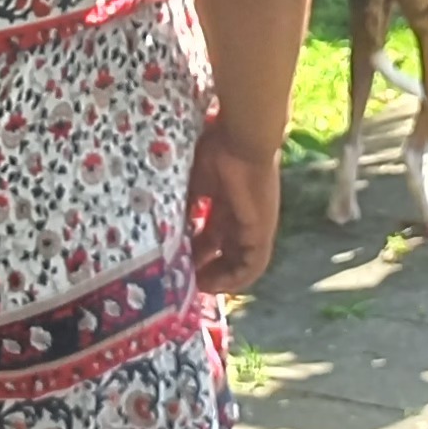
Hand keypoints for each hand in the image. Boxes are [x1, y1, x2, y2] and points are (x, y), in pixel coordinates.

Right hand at [188, 124, 279, 293]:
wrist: (241, 140)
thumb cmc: (216, 151)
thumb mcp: (192, 183)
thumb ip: (183, 205)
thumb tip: (165, 226)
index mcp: (225, 203)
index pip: (213, 235)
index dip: (197, 252)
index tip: (178, 262)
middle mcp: (241, 217)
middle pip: (225, 251)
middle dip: (205, 268)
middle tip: (184, 281)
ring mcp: (254, 226)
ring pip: (239, 262)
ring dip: (219, 278)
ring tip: (196, 287)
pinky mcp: (262, 233)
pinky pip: (253, 266)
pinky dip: (234, 279)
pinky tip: (213, 285)